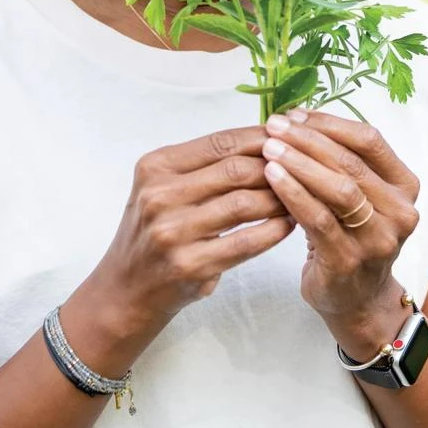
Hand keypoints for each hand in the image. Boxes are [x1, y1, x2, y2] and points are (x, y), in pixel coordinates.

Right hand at [91, 126, 294, 336]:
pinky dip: (274, 230)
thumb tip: (264, 141)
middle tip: (301, 170)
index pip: (219, 143)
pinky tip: (288, 225)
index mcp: (155, 167)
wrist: (125, 289)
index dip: (260, 138)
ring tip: (298, 198)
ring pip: (245, 204)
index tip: (288, 138)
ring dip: (279, 199)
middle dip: (275, 168)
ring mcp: (173, 232)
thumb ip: (203, 166)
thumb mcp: (162, 188)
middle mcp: (159, 196)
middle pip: (235, 170)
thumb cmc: (153, 232)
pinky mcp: (190, 265)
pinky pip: (247, 241)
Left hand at [261, 110, 419, 322]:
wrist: (357, 302)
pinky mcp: (349, 260)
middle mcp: (400, 211)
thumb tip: (295, 119)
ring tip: (269, 148)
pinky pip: (319, 219)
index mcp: (404, 186)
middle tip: (274, 127)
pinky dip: (293, 194)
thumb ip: (339, 163)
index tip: (294, 114)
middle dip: (308, 139)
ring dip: (300, 163)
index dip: (329, 123)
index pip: (369, 140)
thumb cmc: (351, 238)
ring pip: (339, 189)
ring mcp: (378, 239)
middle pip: (351, 162)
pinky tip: (272, 178)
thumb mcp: (357, 198)